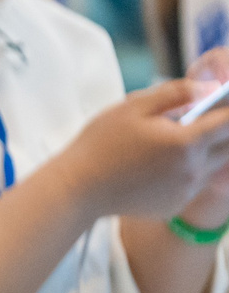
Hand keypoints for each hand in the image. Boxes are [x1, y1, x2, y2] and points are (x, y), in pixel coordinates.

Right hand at [49, 78, 228, 223]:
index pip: (228, 122)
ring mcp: (185, 191)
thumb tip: (209, 88)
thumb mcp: (132, 107)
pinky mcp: (175, 204)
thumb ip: (175, 93)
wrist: (77, 189)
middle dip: (221, 131)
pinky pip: (195, 184)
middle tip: (199, 123)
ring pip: (215, 166)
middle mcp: (193, 170)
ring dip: (207, 152)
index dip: (228, 110)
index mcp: (186, 142)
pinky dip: (189, 172)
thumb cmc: (101, 144)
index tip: (222, 102)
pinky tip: (161, 166)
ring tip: (174, 144)